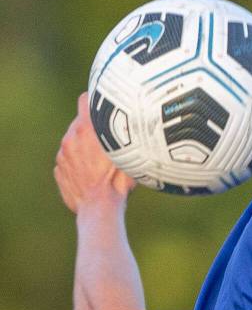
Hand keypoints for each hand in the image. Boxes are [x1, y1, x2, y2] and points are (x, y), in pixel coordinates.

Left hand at [54, 92, 135, 213]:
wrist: (99, 209)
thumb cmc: (117, 183)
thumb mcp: (128, 156)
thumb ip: (123, 138)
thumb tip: (135, 130)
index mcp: (87, 129)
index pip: (85, 100)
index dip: (94, 102)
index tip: (102, 107)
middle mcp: (70, 138)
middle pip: (80, 124)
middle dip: (92, 132)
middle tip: (108, 146)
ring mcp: (62, 154)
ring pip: (73, 144)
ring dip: (84, 150)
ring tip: (100, 167)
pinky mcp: (58, 169)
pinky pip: (68, 161)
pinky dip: (78, 166)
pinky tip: (91, 178)